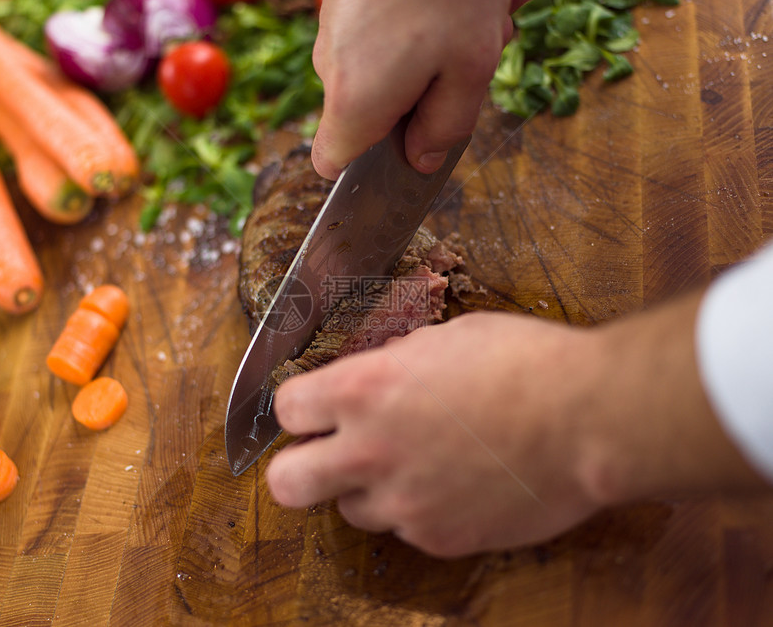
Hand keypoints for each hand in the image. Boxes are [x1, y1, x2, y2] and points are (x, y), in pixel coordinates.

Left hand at [267, 294, 765, 557]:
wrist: (590, 419)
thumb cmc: (525, 362)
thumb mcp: (446, 339)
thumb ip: (395, 363)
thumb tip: (380, 374)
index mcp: (365, 389)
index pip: (285, 409)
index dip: (300, 406)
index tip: (316, 407)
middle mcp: (371, 451)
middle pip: (286, 481)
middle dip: (298, 466)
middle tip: (326, 453)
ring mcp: (404, 503)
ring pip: (349, 510)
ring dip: (366, 488)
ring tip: (411, 464)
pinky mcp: (440, 537)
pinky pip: (406, 528)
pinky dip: (419, 509)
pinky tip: (454, 484)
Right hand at [311, 0, 537, 179]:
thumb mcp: (469, 69)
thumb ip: (447, 128)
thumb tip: (423, 159)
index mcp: (355, 102)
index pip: (331, 163)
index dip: (369, 165)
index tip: (410, 143)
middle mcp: (331, 68)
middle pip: (375, 110)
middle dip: (428, 93)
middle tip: (474, 54)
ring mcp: (334, 27)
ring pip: (389, 63)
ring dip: (441, 47)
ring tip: (484, 8)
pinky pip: (388, 26)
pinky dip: (430, 15)